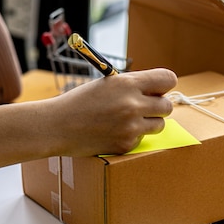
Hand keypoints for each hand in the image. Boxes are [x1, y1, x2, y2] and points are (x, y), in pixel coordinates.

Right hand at [0, 68, 177, 179]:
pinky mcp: (126, 144)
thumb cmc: (78, 102)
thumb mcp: (106, 84)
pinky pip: (141, 139)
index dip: (164, 84)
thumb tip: (156, 89)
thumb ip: (131, 85)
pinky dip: (132, 136)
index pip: (168, 79)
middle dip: (157, 106)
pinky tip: (113, 132)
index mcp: (127, 83)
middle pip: (167, 105)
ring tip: (128, 120)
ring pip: (159, 125)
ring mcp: (131, 127)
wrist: (56, 126)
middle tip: (143, 107)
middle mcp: (133, 104)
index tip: (157, 88)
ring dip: (148, 122)